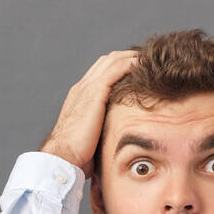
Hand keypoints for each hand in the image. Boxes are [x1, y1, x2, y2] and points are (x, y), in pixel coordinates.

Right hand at [40, 50, 140, 175]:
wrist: (63, 156)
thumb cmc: (75, 155)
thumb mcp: (90, 138)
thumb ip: (101, 130)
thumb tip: (115, 140)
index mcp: (79, 98)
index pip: (101, 73)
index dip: (119, 67)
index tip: (137, 70)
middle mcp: (82, 88)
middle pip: (107, 61)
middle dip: (127, 57)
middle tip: (147, 60)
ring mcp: (87, 88)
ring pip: (112, 60)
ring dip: (131, 57)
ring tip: (150, 58)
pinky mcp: (95, 92)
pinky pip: (116, 69)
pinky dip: (130, 63)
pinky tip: (144, 64)